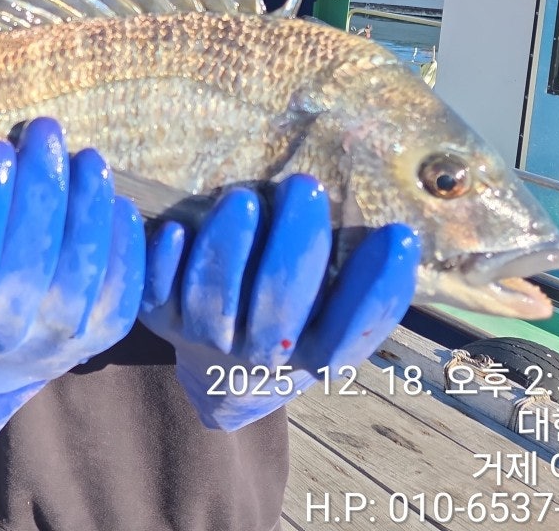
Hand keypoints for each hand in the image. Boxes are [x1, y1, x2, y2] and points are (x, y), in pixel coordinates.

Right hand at [0, 117, 144, 446]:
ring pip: (82, 270)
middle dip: (41, 188)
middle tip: (44, 131)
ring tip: (88, 157)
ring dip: (88, 208)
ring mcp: (60, 336)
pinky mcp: (102, 333)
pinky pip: (124, 288)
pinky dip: (125, 245)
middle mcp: (7, 333)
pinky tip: (118, 201)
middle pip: (30, 260)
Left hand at [139, 175, 418, 430]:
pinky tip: (176, 228)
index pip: (350, 333)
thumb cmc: (298, 321)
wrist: (226, 372)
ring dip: (227, 248)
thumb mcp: (335, 314)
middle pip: (276, 313)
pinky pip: (155, 292)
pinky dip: (162, 263)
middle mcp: (258, 354)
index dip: (377, 290)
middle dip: (292, 248)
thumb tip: (403, 228)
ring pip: (212, 301)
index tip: (399, 234)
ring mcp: (204, 337)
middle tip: (305, 186)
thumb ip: (363, 282)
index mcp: (313, 354)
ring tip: (243, 198)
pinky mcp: (157, 316)